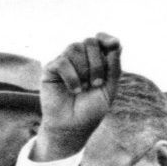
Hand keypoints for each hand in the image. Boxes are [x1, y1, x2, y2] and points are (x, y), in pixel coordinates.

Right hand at [34, 34, 122, 162]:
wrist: (73, 127)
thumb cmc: (91, 110)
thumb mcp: (109, 89)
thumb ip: (114, 67)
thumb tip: (116, 43)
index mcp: (95, 61)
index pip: (100, 40)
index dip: (106, 38)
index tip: (113, 45)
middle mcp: (79, 58)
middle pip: (89, 42)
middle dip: (97, 62)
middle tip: (97, 83)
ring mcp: (65, 62)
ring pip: (75, 48)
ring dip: (84, 70)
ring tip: (84, 89)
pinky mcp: (50, 69)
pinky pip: (62, 61)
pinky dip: (72, 77)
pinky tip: (74, 90)